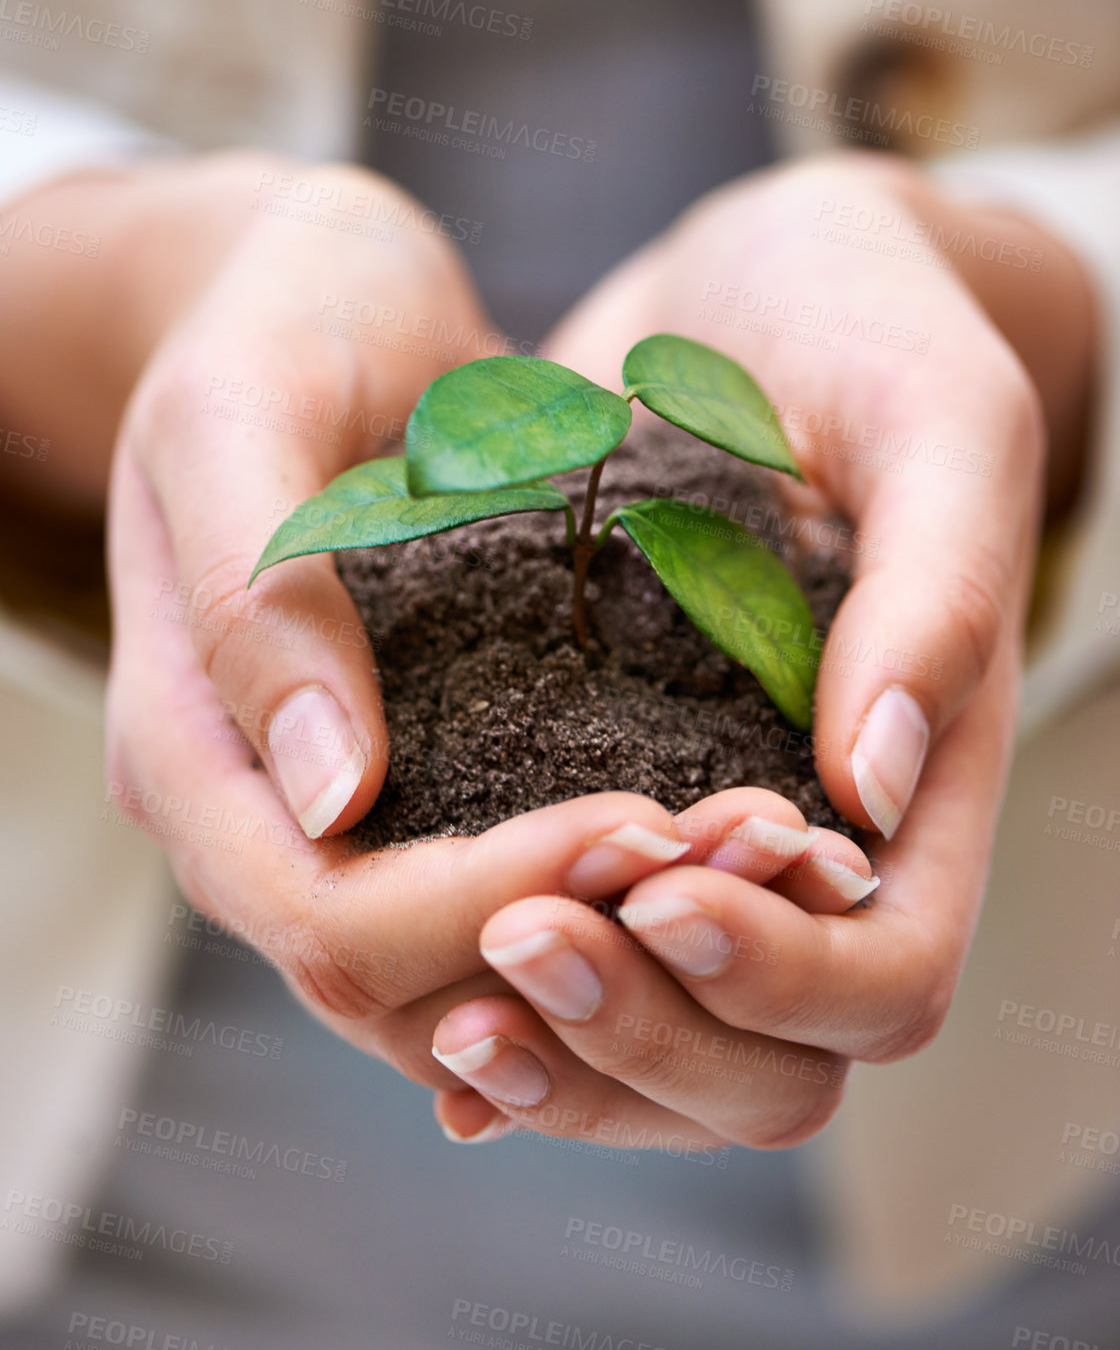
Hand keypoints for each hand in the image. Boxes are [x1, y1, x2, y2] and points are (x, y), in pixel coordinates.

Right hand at [0, 146, 876, 1151]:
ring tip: (763, 853)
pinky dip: (618, 901)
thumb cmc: (275, 318)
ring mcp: (335, 814)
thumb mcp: (240, 406)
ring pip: (467, 975)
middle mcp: (254, 815)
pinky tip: (725, 836)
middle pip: (400, 983)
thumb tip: (328, 793)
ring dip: (622, 945)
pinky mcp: (420, 788)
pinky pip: (511, 905)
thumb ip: (256, 592)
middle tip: (745, 851)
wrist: (315, 295)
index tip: (643, 821)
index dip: (483, 905)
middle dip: (581, 940)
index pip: (323, 915)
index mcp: (185, 749)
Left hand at [439, 151, 1062, 1144]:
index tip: (658, 882)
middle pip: (767, 1062)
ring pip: (654, 1043)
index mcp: (925, 778)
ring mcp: (704, 833)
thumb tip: (874, 787)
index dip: (782, 974)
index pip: (886, 974)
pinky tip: (414, 991)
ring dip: (556, 1051)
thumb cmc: (873, 326)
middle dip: (643, 1031)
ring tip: (444, 995)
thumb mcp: (932, 421)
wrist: (758, 287)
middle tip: (513, 939)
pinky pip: (565, 950)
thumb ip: (935, 594)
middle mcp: (817, 842)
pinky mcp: (599, 789)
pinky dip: (494, 998)